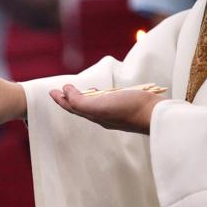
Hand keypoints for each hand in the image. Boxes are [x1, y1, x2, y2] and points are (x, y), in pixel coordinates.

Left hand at [49, 84, 165, 133]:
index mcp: (93, 115)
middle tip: (59, 91)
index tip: (51, 91)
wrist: (155, 114)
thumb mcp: (99, 106)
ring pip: (92, 104)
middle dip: (68, 99)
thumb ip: (80, 102)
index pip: (72, 107)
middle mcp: (101, 115)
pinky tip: (102, 92)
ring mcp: (113, 112)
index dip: (60, 99)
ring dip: (82, 97)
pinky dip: (98, 96)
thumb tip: (66, 93)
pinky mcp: (124, 107)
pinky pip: (105, 101)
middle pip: (80, 107)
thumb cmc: (128, 109)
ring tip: (76, 91)